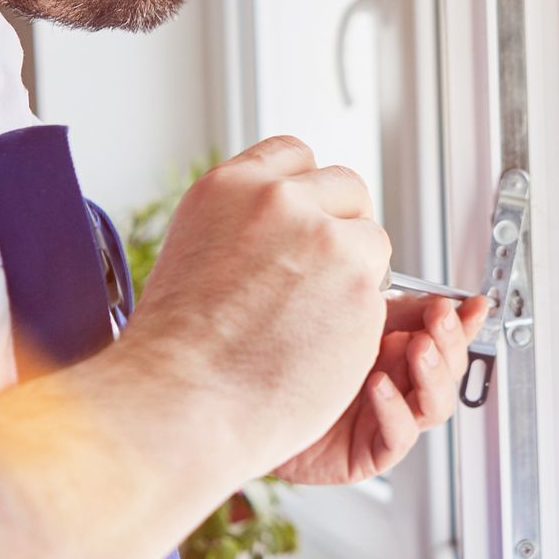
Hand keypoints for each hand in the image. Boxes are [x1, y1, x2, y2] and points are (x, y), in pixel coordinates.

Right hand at [115, 136, 390, 479]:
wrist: (183, 402)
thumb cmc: (177, 350)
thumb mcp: (195, 252)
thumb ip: (244, 224)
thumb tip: (282, 225)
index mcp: (230, 187)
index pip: (295, 155)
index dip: (307, 194)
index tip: (307, 221)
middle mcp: (279, 201)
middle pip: (346, 188)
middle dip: (342, 227)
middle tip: (321, 276)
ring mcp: (324, 240)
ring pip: (371, 238)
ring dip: (357, 272)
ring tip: (313, 318)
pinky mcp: (361, 284)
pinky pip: (382, 288)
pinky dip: (362, 315)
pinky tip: (322, 343)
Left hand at [274, 293, 493, 485]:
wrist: (244, 402)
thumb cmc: (294, 362)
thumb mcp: (350, 322)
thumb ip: (395, 310)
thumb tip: (436, 293)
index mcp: (399, 353)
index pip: (445, 338)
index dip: (465, 324)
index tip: (475, 306)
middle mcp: (400, 386)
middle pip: (449, 371)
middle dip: (449, 344)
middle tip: (438, 322)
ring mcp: (389, 420)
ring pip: (435, 406)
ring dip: (432, 375)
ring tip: (417, 350)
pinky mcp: (371, 453)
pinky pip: (398, 437)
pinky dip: (394, 409)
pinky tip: (379, 386)